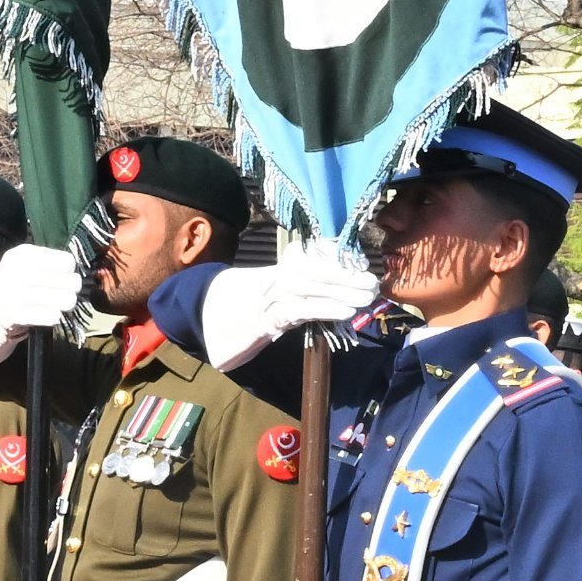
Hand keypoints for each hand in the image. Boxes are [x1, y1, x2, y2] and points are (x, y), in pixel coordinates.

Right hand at [0, 243, 89, 373]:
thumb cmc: (20, 285)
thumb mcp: (31, 268)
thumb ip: (52, 266)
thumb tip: (76, 275)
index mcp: (18, 256)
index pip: (55, 258)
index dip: (67, 265)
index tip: (70, 270)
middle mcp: (10, 271)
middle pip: (54, 278)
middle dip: (69, 284)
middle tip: (74, 288)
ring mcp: (8, 293)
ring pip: (49, 296)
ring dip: (64, 300)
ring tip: (68, 301)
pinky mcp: (9, 314)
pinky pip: (41, 315)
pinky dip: (52, 315)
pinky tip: (55, 314)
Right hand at [198, 241, 379, 370]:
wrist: (208, 322)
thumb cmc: (247, 309)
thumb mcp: (277, 295)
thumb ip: (304, 290)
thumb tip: (341, 284)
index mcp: (280, 270)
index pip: (313, 257)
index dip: (338, 259)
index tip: (361, 263)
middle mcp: (275, 278)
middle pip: (314, 270)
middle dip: (345, 275)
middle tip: (373, 282)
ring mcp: (268, 297)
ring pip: (309, 287)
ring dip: (341, 291)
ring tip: (367, 297)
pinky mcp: (265, 320)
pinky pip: (299, 310)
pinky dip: (324, 308)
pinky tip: (345, 311)